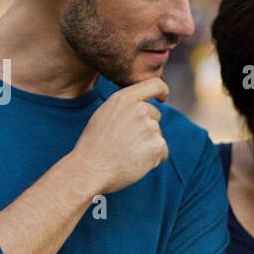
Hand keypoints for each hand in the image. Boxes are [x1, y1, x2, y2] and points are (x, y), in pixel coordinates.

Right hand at [69, 78, 169, 194]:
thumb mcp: (104, 115)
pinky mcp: (157, 145)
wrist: (90, 169)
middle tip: (125, 143)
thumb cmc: (94, 145)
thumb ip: (125, 107)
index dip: (162, 91)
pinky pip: (162, 152)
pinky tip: (135, 163)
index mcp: (125, 98)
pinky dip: (153, 160)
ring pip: (157, 135)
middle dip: (146, 128)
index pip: (155, 84)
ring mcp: (150, 127)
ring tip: (126, 154)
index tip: (163, 98)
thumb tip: (143, 106)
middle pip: (155, 115)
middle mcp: (140, 109)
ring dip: (147, 145)